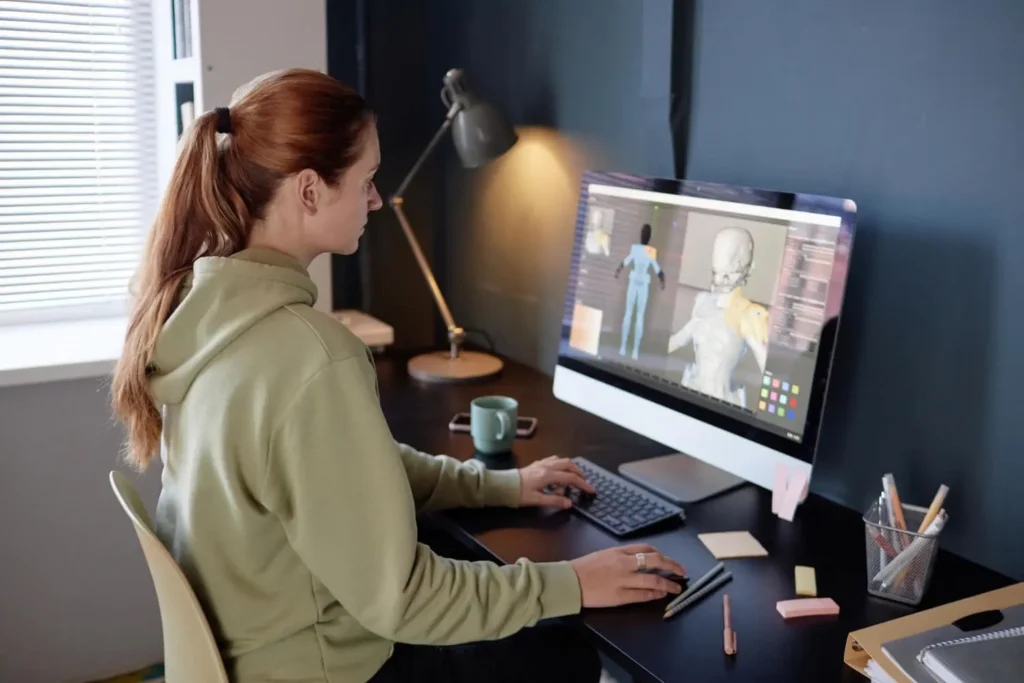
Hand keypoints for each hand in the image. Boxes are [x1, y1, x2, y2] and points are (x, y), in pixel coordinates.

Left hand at [518, 455, 595, 507]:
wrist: (504, 485)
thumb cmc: (519, 494)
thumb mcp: (537, 500)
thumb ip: (554, 501)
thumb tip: (569, 503)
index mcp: (548, 475)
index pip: (571, 478)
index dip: (583, 484)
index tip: (591, 490)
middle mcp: (547, 466)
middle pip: (568, 464)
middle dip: (578, 472)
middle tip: (583, 482)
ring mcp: (541, 463)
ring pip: (561, 459)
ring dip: (570, 466)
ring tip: (572, 476)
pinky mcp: (536, 463)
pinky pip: (553, 459)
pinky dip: (560, 464)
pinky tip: (558, 472)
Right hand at [571, 544, 685, 607]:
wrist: (569, 581)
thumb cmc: (582, 568)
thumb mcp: (602, 554)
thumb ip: (620, 556)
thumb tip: (637, 560)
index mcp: (619, 551)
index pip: (646, 549)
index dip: (661, 555)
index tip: (668, 560)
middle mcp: (624, 563)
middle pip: (654, 560)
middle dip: (671, 565)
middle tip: (681, 571)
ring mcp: (623, 579)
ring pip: (652, 579)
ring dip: (668, 583)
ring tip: (676, 587)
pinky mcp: (620, 596)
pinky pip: (643, 594)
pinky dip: (655, 594)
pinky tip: (661, 594)